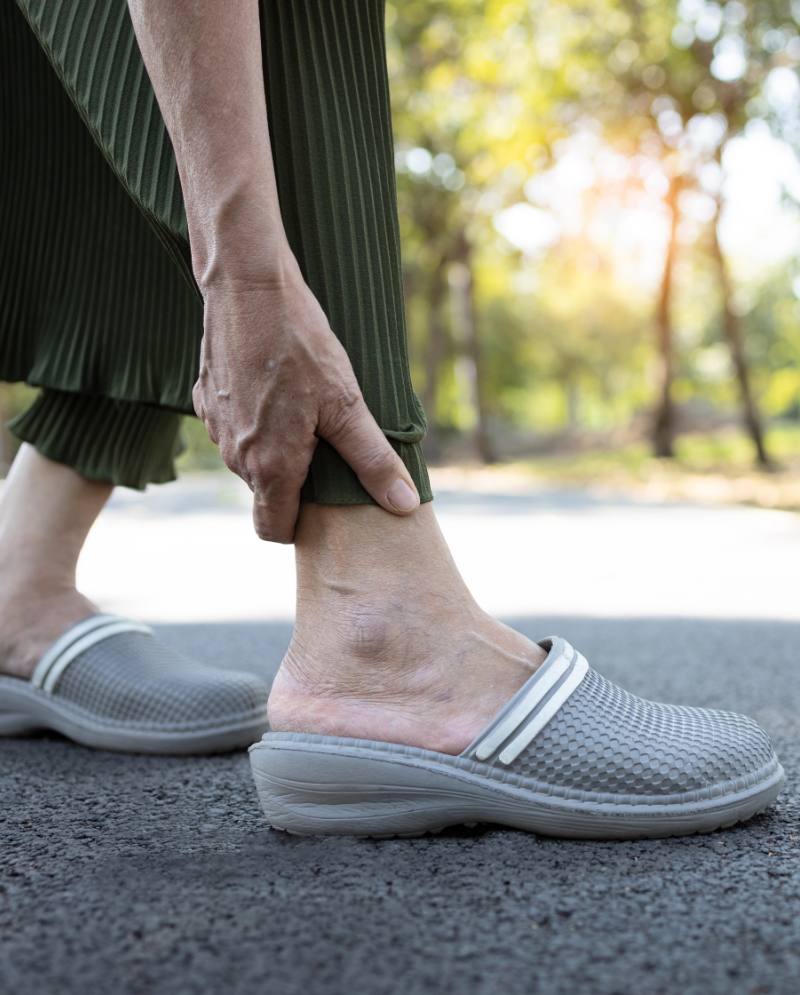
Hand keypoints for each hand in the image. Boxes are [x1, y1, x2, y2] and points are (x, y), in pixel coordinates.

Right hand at [193, 253, 420, 542]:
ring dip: (273, 450)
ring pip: (248, 460)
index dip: (299, 527)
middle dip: (292, 483)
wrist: (248, 287)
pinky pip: (231, 428)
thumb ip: (373, 461)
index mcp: (270, 467)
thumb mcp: (347, 404)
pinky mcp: (205, 399)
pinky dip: (253, 420)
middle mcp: (235, 456)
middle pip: (265, 493)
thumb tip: (404, 505)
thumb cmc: (301, 345)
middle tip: (325, 448)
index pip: (274, 529)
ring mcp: (215, 427)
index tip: (322, 508)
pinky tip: (275, 388)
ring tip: (303, 412)